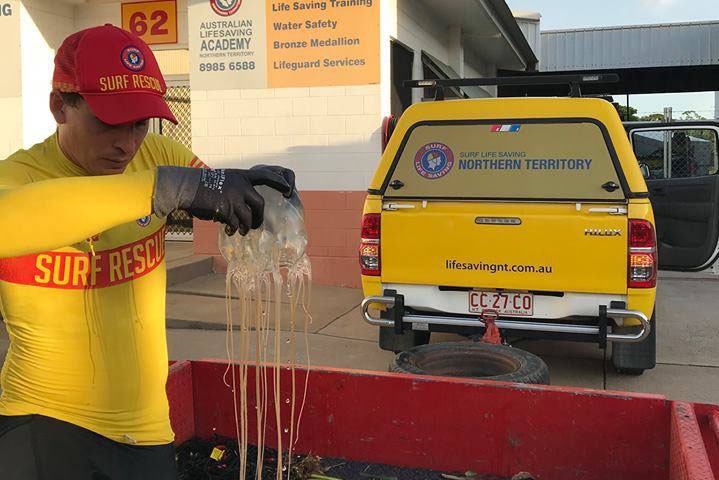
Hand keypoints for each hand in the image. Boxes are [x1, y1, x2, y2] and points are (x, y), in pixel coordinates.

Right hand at [153, 166, 293, 234]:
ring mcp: (233, 198)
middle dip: (259, 217)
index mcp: (241, 176)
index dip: (279, 182)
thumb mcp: (223, 179)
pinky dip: (233, 229)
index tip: (289, 189)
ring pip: (247, 217)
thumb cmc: (203, 184)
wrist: (185, 186)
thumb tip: (246, 208)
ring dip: (246, 226)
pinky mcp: (225, 210)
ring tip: (241, 231)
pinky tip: (229, 231)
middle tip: (255, 225)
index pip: (266, 176)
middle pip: (259, 204)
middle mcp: (240, 186)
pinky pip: (234, 224)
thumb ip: (236, 190)